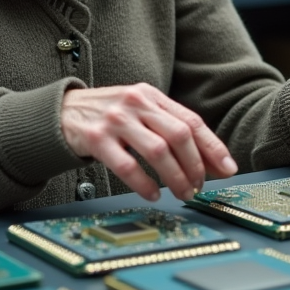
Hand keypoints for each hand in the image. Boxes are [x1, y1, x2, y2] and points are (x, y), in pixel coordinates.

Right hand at [61, 84, 237, 201]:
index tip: (227, 169)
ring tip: (182, 193)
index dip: (212, 147)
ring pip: (158, 151)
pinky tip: (153, 194)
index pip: (191, 120)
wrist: (62, 112)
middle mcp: (136, 103)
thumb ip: (168, 127)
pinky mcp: (96, 138)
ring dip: (175, 177)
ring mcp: (116, 120)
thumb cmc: (108, 115)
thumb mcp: (139, 110)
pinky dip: (144, 184)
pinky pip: (127, 166)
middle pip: (179, 135)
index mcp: (151, 95)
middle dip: (195, 166)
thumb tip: (208, 161)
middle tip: (199, 186)